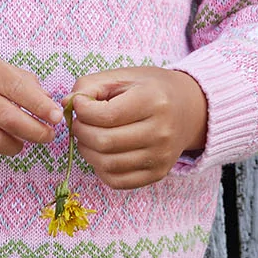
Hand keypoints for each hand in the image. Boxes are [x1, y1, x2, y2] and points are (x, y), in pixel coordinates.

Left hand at [68, 66, 207, 188]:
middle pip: (103, 142)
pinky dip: (100, 169)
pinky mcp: (157, 173)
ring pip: (106, 164)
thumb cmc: (150, 89)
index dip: (82, 111)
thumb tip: (67, 104)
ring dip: (87, 151)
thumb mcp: (123, 76)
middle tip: (80, 122)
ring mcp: (161, 156)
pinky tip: (101, 152)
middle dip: (80, 132)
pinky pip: (117, 181)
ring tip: (88, 136)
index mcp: (153, 101)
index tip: (80, 105)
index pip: (105, 116)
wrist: (190, 109)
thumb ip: (90, 85)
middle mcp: (161, 132)